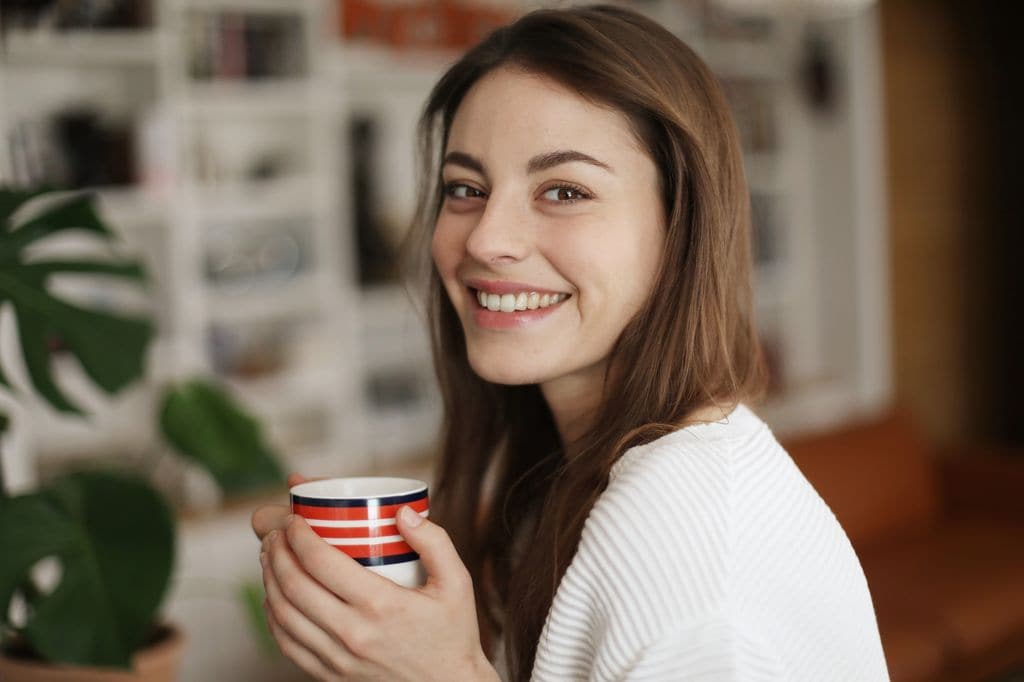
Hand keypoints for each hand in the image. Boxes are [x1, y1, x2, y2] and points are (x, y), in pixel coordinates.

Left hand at [256, 475, 498, 680]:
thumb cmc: (453, 634)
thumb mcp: (457, 582)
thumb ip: (435, 542)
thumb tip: (402, 512)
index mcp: (381, 605)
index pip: (321, 562)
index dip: (299, 535)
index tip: (295, 520)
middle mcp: (354, 634)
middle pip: (294, 585)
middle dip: (277, 552)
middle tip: (276, 533)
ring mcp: (339, 659)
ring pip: (284, 615)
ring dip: (270, 580)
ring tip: (271, 557)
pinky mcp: (332, 676)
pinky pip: (288, 646)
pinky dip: (273, 617)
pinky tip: (275, 597)